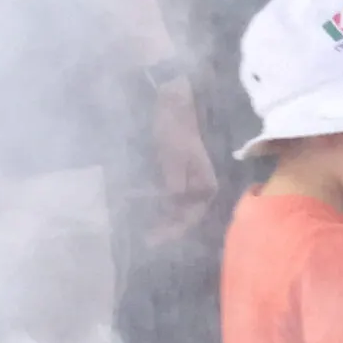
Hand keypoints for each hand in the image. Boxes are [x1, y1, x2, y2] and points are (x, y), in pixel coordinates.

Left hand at [143, 77, 216, 245]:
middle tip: (144, 240)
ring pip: (174, 209)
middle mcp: (199, 189)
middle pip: (183, 217)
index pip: (189, 217)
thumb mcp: (174, 153)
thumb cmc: (175, 126)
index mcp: (204, 186)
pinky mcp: (173, 175)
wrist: (173, 101)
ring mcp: (187, 183)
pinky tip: (138, 207)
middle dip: (165, 228)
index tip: (152, 241)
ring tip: (140, 228)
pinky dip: (154, 205)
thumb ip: (174, 180)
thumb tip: (171, 202)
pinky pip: (166, 198)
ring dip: (159, 218)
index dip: (172, 231)